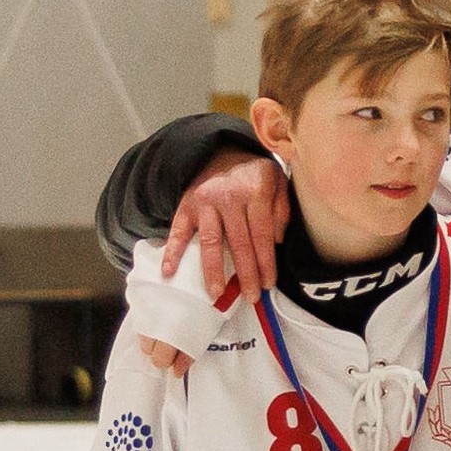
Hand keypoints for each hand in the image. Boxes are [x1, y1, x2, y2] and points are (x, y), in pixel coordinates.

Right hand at [173, 157, 289, 312]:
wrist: (220, 153)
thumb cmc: (253, 175)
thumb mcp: (277, 182)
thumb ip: (282, 209)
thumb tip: (277, 241)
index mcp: (255, 191)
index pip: (262, 235)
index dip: (266, 262)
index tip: (268, 284)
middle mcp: (229, 197)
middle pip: (238, 243)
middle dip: (245, 274)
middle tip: (250, 297)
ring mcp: (205, 202)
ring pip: (210, 242)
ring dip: (213, 270)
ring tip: (217, 293)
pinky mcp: (186, 206)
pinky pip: (178, 232)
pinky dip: (172, 252)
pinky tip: (169, 272)